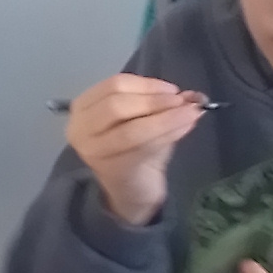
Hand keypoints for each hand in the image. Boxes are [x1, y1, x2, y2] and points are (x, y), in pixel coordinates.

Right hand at [65, 76, 206, 226]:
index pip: (114, 85)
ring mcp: (93, 151)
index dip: (146, 84)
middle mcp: (80, 128)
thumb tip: (192, 94)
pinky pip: (143, 147)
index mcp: (84, 107)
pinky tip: (186, 127)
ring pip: (131, 128)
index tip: (173, 89)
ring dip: (166, 118)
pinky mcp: (113, 169)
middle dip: (154, 100)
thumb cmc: (135, 148)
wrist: (131, 189)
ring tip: (191, 113)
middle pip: (116, 104)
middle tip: (182, 102)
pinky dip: (168, 134)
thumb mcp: (145, 117)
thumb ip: (162, 102)